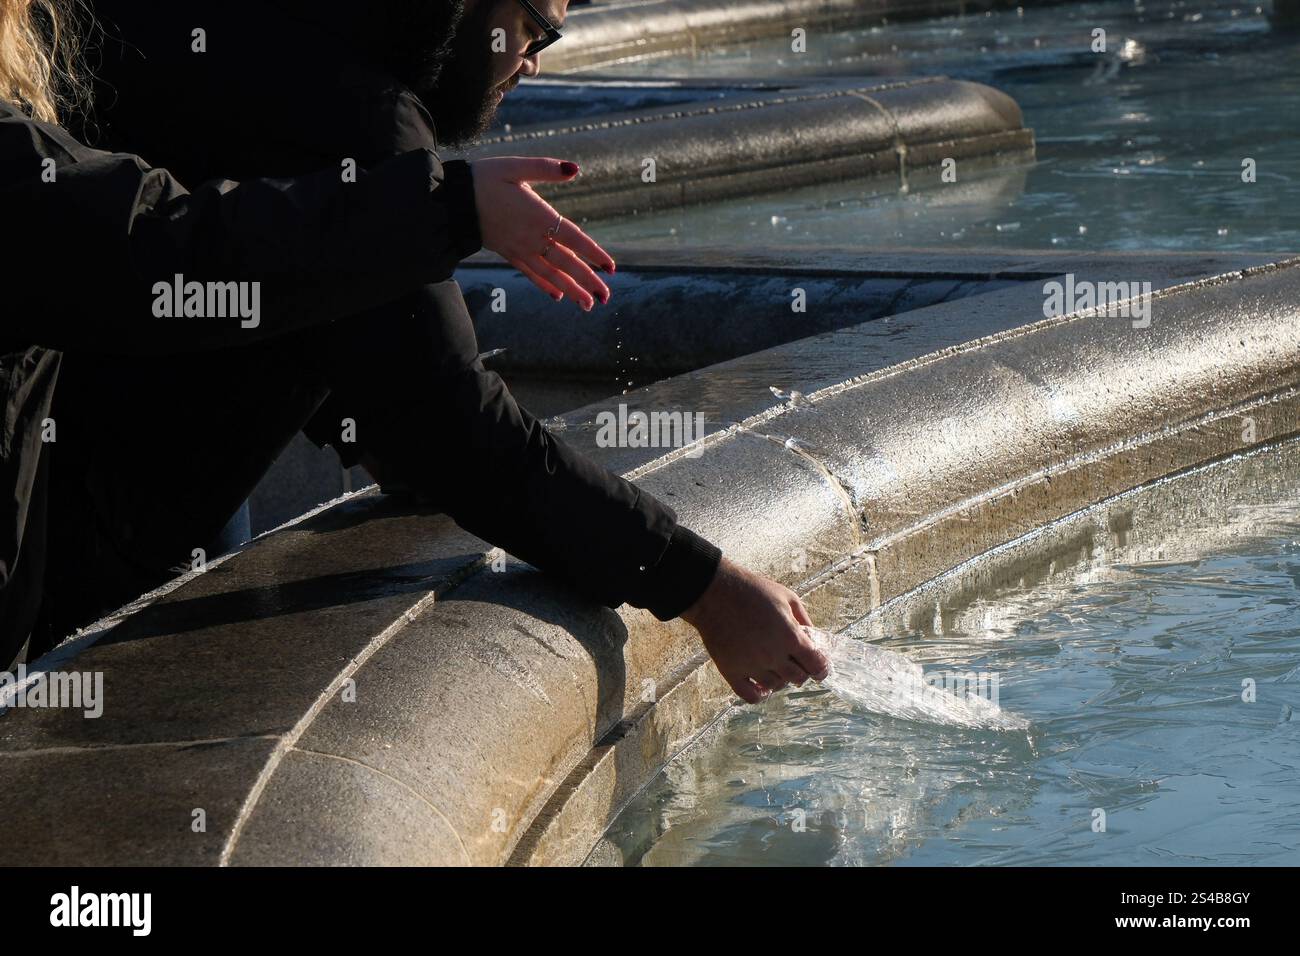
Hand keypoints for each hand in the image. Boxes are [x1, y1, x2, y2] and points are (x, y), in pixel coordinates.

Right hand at [469, 156, 615, 311]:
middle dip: (587, 281)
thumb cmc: (485, 178)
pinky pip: (530, 273)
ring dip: (570, 290)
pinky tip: (557, 295)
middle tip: (605, 297)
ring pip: (550, 273)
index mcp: (538, 216)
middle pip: (565, 263)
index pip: (573, 238)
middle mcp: (531, 237)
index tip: (610, 268)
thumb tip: (574, 169)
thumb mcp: (516, 166)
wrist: (452, 199)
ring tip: (587, 304)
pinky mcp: (508, 253)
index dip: (593, 254)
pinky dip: (545, 285)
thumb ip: (546, 168)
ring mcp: (519, 249)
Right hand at [680, 557, 830, 703]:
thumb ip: (804, 619)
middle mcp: (772, 655)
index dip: (821, 668)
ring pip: (775, 686)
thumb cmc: (752, 590)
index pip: (816, 665)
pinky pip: (750, 696)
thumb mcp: (787, 597)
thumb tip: (813, 637)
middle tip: (796, 663)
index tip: (819, 668)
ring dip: (781, 680)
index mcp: (790, 636)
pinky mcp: (730, 671)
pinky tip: (761, 686)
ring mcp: (751, 665)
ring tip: (776, 668)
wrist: (714, 592)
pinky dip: (760, 695)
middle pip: (798, 678)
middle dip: (801, 671)